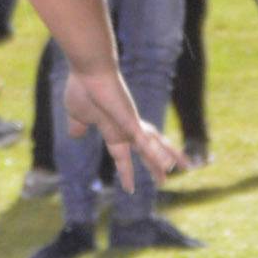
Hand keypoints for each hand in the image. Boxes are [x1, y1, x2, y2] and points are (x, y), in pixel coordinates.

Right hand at [62, 64, 182, 194]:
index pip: (121, 155)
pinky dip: (156, 155)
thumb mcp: (76, 114)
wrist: (89, 69)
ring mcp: (132, 125)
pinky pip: (147, 143)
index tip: (130, 188)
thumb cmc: (82, 88)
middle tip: (164, 181)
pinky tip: (168, 166)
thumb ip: (78, 126)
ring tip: (183, 169)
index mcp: (112, 130)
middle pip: (146, 151)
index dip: (125, 171)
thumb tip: (74, 134)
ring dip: (165, 160)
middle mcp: (125, 129)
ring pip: (154, 147)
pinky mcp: (132, 121)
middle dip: (154, 166)